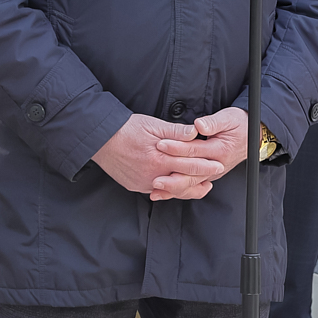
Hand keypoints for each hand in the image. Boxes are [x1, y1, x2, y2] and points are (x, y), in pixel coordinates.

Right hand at [93, 112, 222, 199]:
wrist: (100, 139)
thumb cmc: (126, 129)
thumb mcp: (153, 125)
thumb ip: (176, 131)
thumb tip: (196, 132)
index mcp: (160, 159)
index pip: (190, 165)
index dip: (206, 165)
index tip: (218, 164)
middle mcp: (153, 175)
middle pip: (184, 180)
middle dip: (201, 178)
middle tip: (214, 176)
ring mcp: (143, 183)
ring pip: (171, 191)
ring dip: (187, 188)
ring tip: (200, 186)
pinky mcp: (135, 185)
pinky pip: (156, 191)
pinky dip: (169, 190)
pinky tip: (176, 187)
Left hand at [155, 107, 248, 199]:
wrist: (252, 136)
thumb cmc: (239, 125)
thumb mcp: (229, 118)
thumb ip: (213, 123)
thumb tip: (199, 126)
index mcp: (220, 150)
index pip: (194, 150)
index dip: (177, 147)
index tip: (161, 144)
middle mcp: (216, 166)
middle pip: (191, 173)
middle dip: (172, 175)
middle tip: (154, 174)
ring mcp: (212, 174)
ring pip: (190, 184)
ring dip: (172, 187)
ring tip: (155, 188)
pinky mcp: (207, 176)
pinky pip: (191, 186)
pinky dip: (176, 190)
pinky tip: (162, 193)